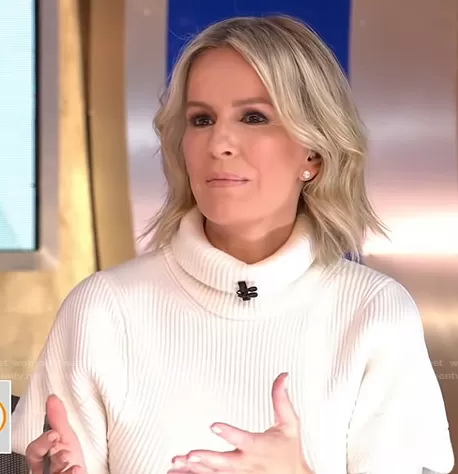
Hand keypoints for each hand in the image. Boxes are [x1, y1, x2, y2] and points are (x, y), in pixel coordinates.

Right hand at [26, 394, 86, 473]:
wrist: (80, 471)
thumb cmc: (72, 457)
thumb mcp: (66, 436)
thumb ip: (58, 419)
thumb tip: (52, 398)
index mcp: (44, 455)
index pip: (34, 450)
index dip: (42, 442)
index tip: (54, 434)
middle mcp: (44, 468)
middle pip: (39, 464)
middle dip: (53, 456)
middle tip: (65, 452)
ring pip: (49, 473)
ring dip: (61, 466)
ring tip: (72, 460)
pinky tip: (77, 469)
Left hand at [169, 373, 312, 473]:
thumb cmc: (289, 451)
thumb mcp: (290, 424)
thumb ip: (281, 399)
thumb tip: (282, 377)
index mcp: (259, 447)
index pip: (242, 439)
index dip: (228, 433)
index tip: (214, 425)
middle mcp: (247, 463)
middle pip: (225, 463)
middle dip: (207, 459)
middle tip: (190, 453)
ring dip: (196, 468)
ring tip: (179, 461)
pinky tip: (180, 470)